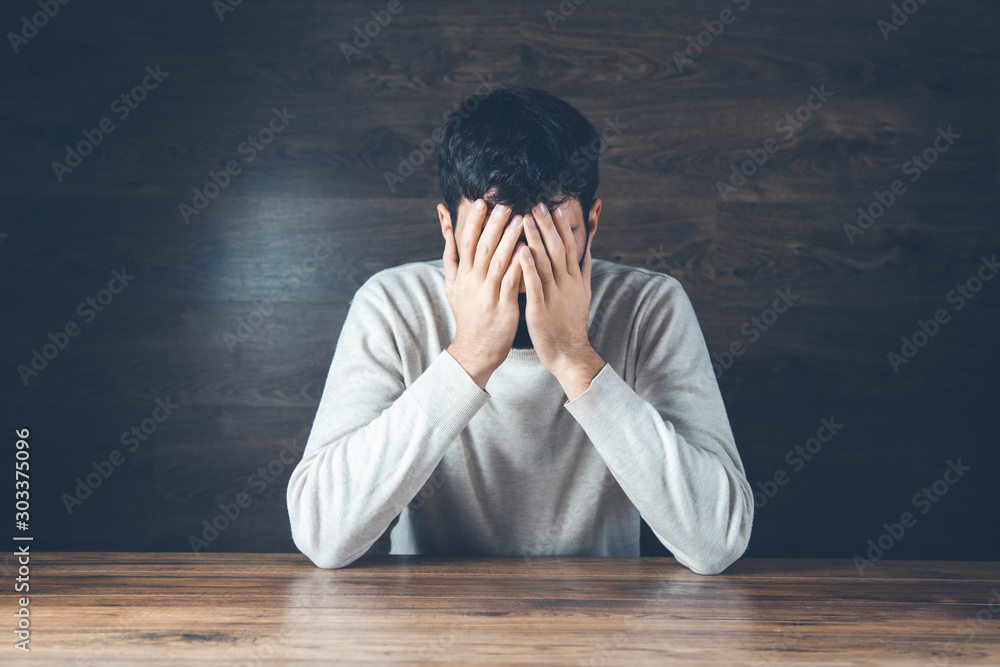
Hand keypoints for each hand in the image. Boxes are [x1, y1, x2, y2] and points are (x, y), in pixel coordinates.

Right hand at [443, 199, 526, 387]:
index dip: (473, 222)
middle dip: (493, 224)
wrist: (475, 347)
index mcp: (461, 274)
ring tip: (521, 220)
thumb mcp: (451, 283)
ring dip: (509, 239)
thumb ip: (450, 253)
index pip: (465, 242)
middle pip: (482, 247)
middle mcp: (472, 281)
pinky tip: (528, 251)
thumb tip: (444, 221)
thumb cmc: (467, 312)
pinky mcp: (503, 305)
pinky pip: (511, 281)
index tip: (481, 202)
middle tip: (505, 204)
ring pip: (497, 261)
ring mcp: (487, 294)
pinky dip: (518, 265)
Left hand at [518, 201, 603, 396]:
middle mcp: (567, 284)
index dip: (562, 225)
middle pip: (558, 249)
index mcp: (575, 279)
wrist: (569, 353)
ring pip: (545, 263)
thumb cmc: (571, 322)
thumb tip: (587, 245)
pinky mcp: (541, 310)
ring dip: (535, 239)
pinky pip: (534, 285)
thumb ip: (583, 267)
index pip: (570, 246)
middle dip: (547, 225)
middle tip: (537, 203)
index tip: (555, 205)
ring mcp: (554, 296)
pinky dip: (527, 267)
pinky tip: (520, 251)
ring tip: (525, 218)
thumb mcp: (582, 292)